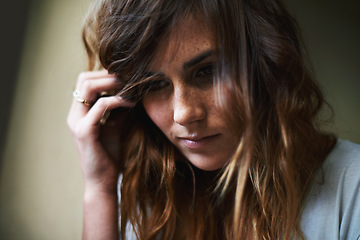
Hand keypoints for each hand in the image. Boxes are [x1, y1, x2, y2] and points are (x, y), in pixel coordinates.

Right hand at [67, 70, 134, 192]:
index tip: (126, 76)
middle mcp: (74, 115)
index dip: (105, 74)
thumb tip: (132, 92)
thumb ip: (118, 110)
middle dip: (107, 74)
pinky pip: (100, 105)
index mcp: (79, 113)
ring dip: (112, 82)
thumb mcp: (115, 126)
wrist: (103, 181)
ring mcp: (77, 122)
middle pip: (84, 78)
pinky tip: (131, 102)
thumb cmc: (109, 155)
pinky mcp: (85, 131)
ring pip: (88, 87)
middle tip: (129, 77)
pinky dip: (117, 100)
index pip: (85, 81)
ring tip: (131, 85)